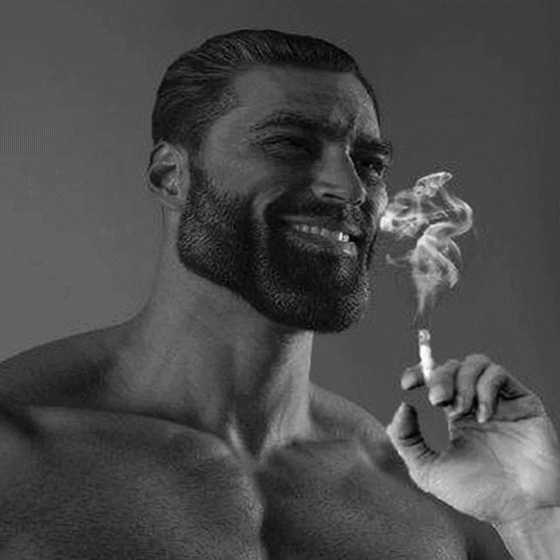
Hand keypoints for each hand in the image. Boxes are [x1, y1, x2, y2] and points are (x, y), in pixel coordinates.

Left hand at [385, 354, 559, 525]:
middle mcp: (478, 405)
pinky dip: (485, 389)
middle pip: (453, 367)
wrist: (521, 512)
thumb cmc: (477, 495)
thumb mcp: (426, 470)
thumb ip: (405, 439)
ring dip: (461, 382)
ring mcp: (501, 402)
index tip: (407, 384)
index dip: (419, 372)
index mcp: (456, 416)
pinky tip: (484, 416)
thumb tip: (403, 404)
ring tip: (461, 410)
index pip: (435, 380)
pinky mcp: (523, 402)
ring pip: (476, 363)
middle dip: (439, 378)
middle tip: (437, 400)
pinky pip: (499, 375)